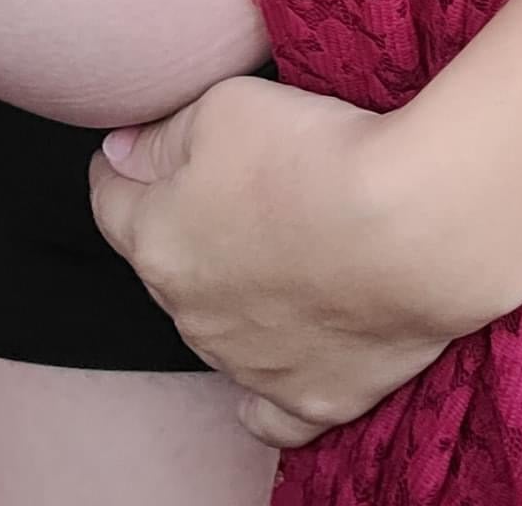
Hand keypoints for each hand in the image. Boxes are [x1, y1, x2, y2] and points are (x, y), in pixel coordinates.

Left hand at [88, 76, 499, 449]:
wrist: (411, 225)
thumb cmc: (313, 156)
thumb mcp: (222, 107)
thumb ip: (160, 137)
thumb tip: (121, 155)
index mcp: (158, 241)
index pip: (110, 200)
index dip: (121, 165)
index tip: (134, 149)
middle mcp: (191, 315)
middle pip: (167, 264)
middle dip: (184, 227)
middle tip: (230, 187)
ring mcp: (251, 365)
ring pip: (217, 331)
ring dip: (230, 295)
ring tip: (274, 252)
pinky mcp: (314, 397)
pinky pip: (273, 414)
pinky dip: (266, 393)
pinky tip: (269, 371)